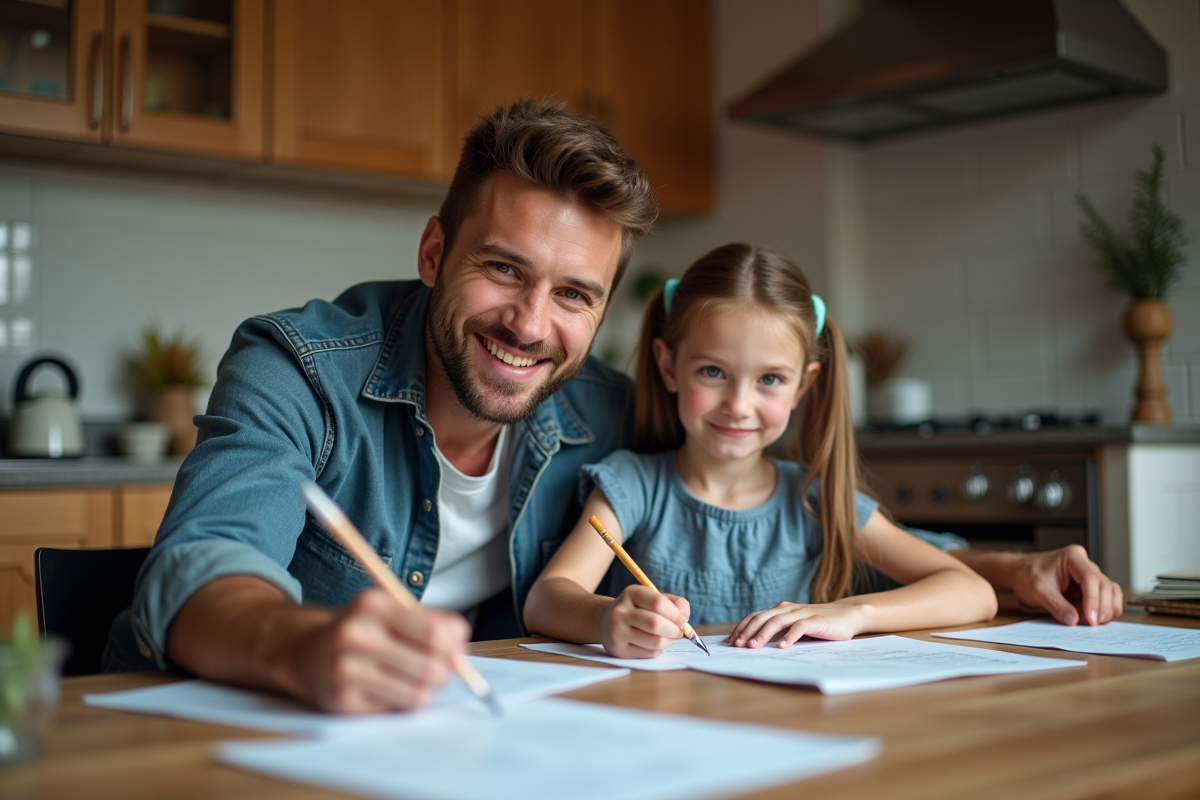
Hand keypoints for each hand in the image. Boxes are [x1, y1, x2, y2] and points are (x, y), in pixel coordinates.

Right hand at [294, 587, 470, 712]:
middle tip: (436, 670)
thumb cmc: (364, 630)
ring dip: (424, 690)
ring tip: (411, 678)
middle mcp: (356, 635)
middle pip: (429, 668)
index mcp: (373, 604)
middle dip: (442, 673)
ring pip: (417, 694)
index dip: (453, 648)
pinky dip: (399, 701)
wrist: (307, 652)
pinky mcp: (342, 701)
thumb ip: (435, 623)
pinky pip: (396, 709)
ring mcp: (346, 670)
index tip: (455, 652)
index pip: (434, 633)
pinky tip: (384, 688)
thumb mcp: (394, 611)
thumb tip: (462, 650)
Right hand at [599, 586, 689, 658]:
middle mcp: (620, 611)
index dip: (676, 614)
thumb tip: (684, 619)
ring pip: (655, 641)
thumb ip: (674, 603)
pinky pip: (649, 653)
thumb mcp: (653, 598)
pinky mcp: (618, 650)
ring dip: (668, 641)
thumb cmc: (638, 609)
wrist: (606, 622)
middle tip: (678, 632)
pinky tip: (652, 643)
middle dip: (674, 630)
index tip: (683, 620)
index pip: (658, 602)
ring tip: (667, 637)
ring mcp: (617, 632)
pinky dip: (657, 650)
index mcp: (631, 593)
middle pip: (655, 624)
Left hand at [728, 602, 862, 648]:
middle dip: (747, 632)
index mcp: (780, 610)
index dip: (741, 628)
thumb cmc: (818, 624)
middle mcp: (788, 609)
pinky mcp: (816, 620)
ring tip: (753, 646)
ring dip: (763, 634)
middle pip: (762, 618)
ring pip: (777, 621)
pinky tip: (782, 647)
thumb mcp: (794, 627)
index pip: (755, 617)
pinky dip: (789, 636)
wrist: (846, 615)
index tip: (729, 642)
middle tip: (736, 645)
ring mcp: (801, 613)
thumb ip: (778, 632)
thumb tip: (754, 646)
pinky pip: (799, 627)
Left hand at [1007, 545, 1123, 625]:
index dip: (1094, 600)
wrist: (1019, 573)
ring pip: (1110, 591)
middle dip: (1102, 607)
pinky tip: (1097, 619)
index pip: (1091, 578)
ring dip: (1108, 609)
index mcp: (1073, 557)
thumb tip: (1074, 621)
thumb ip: (1056, 606)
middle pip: (1105, 585)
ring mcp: (1089, 575)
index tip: (1091, 619)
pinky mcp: (1089, 587)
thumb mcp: (1038, 591)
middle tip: (1093, 624)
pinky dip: (1106, 609)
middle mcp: (1085, 564)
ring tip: (1095, 623)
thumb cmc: (1026, 576)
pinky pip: (1106, 597)